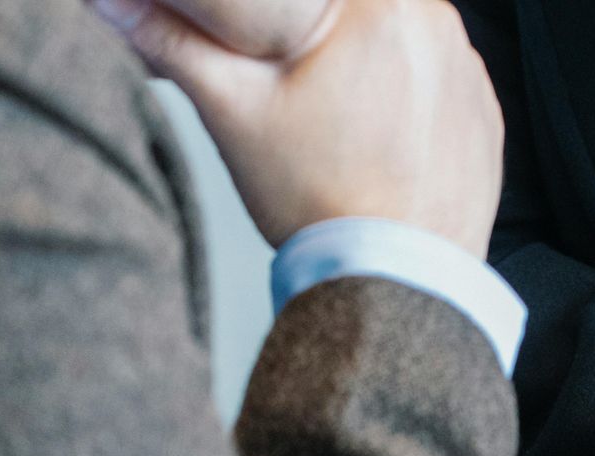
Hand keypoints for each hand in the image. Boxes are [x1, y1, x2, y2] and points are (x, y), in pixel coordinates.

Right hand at [92, 0, 503, 254]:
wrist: (399, 287)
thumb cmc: (323, 206)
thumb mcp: (232, 114)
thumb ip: (172, 41)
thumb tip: (111, 1)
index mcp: (376, 1)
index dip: (280, 23)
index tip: (270, 59)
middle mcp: (436, 22)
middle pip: (354, 7)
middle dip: (315, 40)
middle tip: (294, 94)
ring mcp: (467, 71)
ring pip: (395, 41)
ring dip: (361, 66)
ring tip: (332, 127)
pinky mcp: (483, 116)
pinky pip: (435, 85)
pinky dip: (403, 104)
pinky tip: (372, 145)